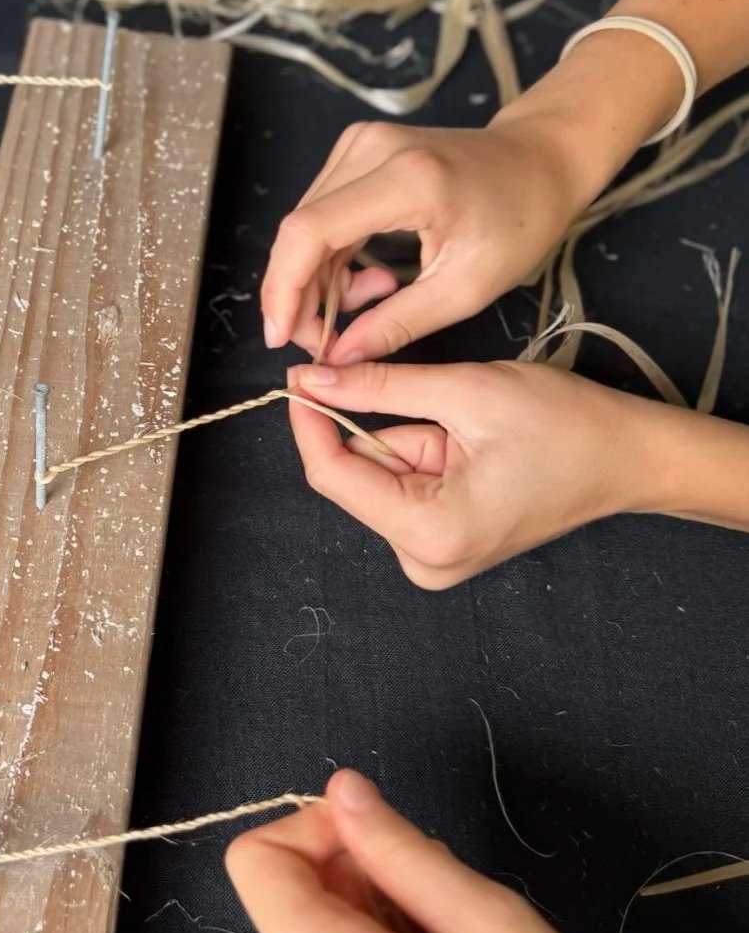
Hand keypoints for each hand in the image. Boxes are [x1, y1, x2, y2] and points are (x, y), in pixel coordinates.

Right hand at [262, 120, 584, 364]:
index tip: (282, 337)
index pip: (309, 232)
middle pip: (298, 230)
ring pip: (305, 224)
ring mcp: (360, 143)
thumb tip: (338, 361)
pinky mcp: (357, 149)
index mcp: (407, 179)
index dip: (284, 289)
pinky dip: (330, 256)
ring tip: (370, 303)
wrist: (541, 159)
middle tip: (326, 341)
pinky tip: (371, 279)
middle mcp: (372, 149)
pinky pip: (321, 212)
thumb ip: (395, 324)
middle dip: (299, 294)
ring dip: (317, 279)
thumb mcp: (465, 288)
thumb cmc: (520, 220)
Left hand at [286, 358, 656, 585]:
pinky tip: (461, 437)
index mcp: (429, 533)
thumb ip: (380, 386)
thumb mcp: (466, 391)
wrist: (631, 457)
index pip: (332, 474)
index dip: (308, 420)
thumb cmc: (567, 425)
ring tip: (460, 417)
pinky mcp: (444, 543)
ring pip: (379, 476)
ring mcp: (435, 556)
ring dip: (400, 434)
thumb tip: (312, 379)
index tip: (299, 372)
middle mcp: (425, 560)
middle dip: (365, 422)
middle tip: (396, 376)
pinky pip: (404, 485)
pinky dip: (417, 450)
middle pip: (354, 477)